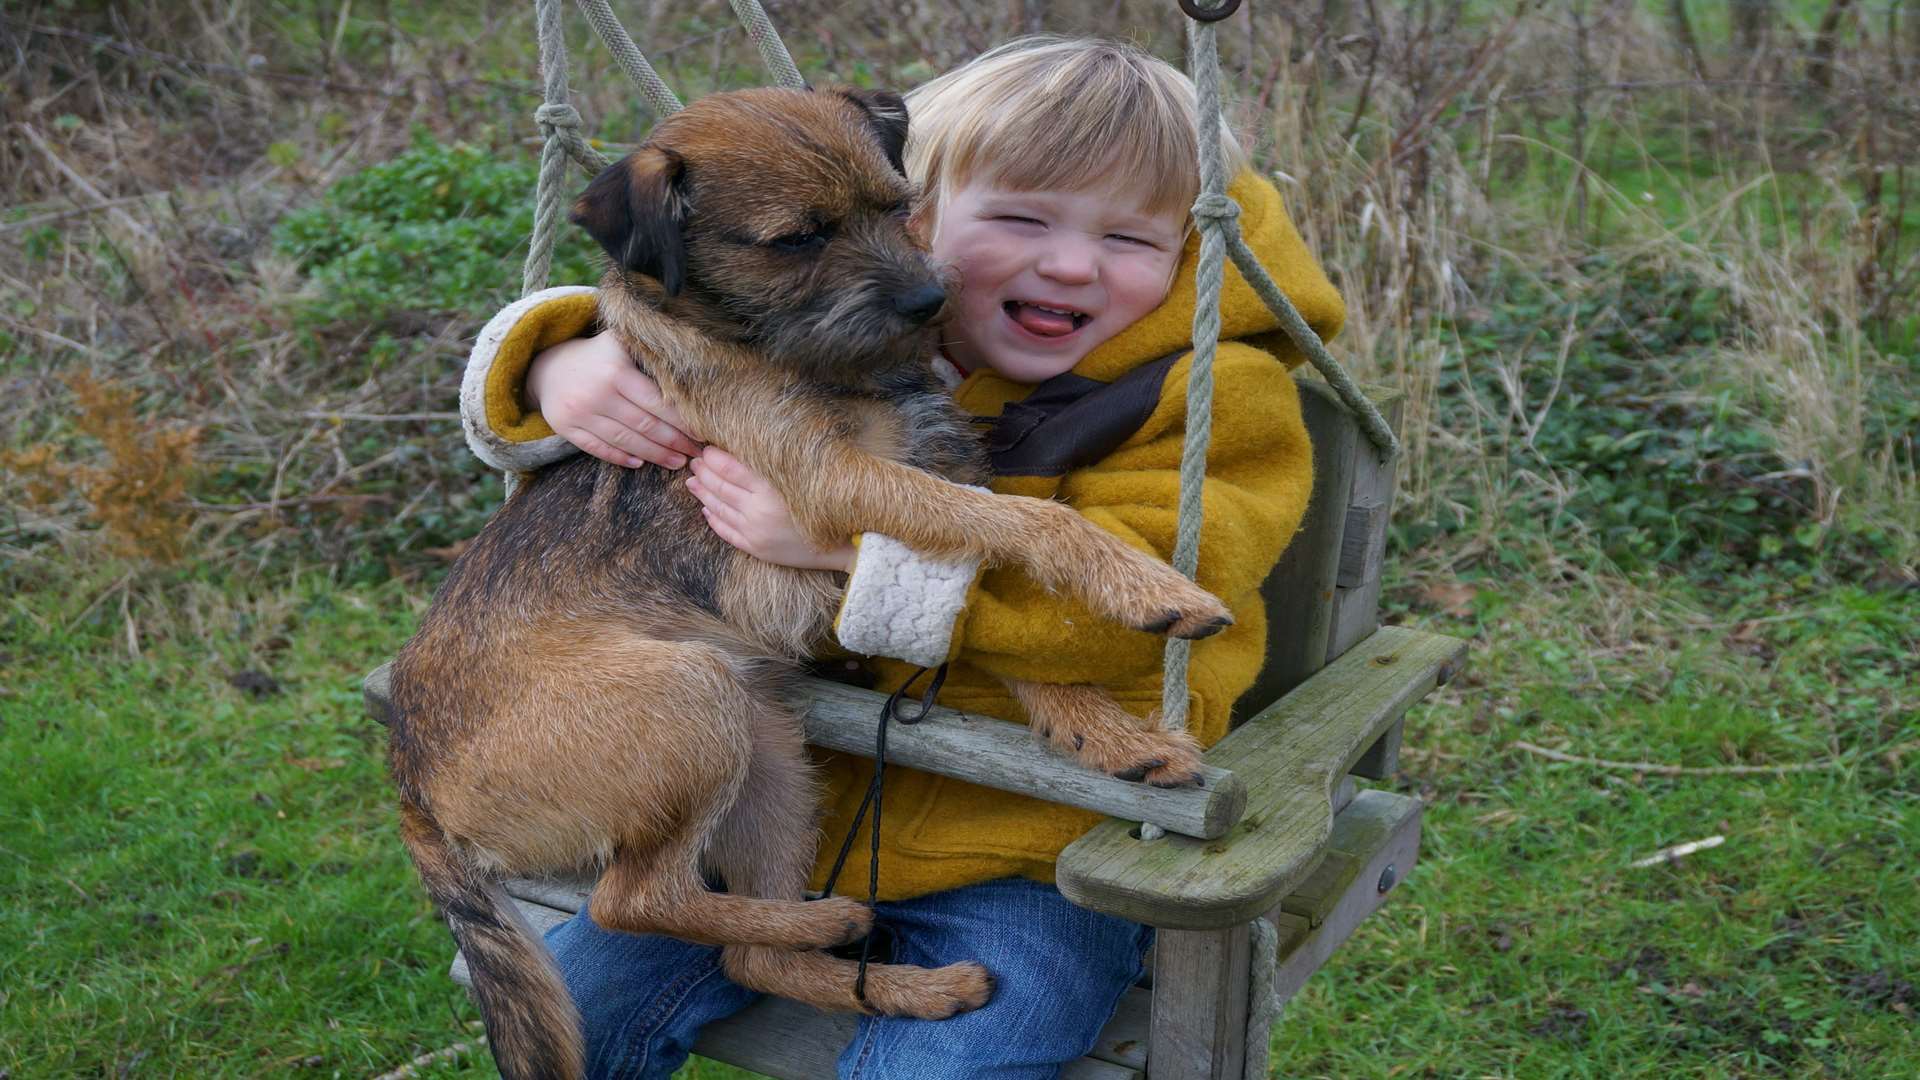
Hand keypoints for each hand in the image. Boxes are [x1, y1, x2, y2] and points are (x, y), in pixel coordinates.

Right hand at [525, 334, 701, 468]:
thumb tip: (694, 368)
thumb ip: (650, 353)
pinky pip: (598, 449)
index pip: (656, 403)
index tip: (702, 432)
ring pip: (625, 441)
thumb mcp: (621, 343)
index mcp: (616, 372)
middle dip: (674, 442)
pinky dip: (621, 458)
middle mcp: (596, 394)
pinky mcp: (566, 428)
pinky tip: (641, 463)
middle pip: (644, 426)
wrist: (547, 365)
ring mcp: (579, 413)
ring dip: (655, 455)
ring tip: (677, 462)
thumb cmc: (598, 355)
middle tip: (696, 453)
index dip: (682, 421)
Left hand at [687, 448, 855, 572]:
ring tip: (693, 481)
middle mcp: (759, 511)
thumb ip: (771, 468)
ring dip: (702, 493)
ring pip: (718, 508)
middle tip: (694, 461)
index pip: (731, 469)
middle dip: (703, 472)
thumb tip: (742, 453)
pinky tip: (706, 508)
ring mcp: (755, 531)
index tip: (706, 449)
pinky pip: (725, 531)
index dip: (714, 458)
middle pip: (720, 487)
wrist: (842, 544)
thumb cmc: (825, 504)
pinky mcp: (755, 548)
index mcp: (771, 490)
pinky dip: (712, 517)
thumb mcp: (800, 480)